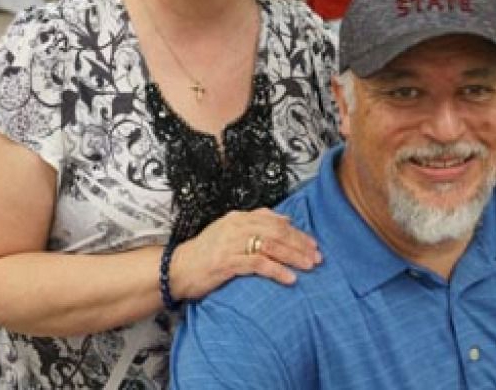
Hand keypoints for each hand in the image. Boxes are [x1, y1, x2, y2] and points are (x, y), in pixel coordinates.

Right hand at [169, 208, 321, 300]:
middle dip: (300, 244)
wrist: (178, 269)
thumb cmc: (207, 253)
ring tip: (309, 266)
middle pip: (277, 232)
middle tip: (317, 257)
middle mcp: (236, 226)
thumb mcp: (231, 232)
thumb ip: (257, 223)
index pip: (276, 221)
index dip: (297, 232)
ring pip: (271, 245)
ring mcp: (231, 243)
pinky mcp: (226, 261)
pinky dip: (277, 270)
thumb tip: (286, 219)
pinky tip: (290, 278)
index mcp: (239, 217)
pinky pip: (258, 264)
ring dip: (293, 256)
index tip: (313, 244)